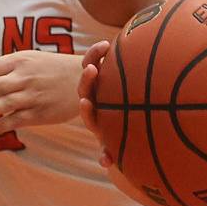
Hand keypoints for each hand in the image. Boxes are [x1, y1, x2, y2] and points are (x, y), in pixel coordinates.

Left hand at [0, 51, 85, 136]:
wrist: (86, 78)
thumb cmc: (52, 68)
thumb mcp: (30, 59)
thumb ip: (4, 68)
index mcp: (20, 61)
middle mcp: (26, 77)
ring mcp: (34, 95)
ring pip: (7, 103)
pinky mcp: (42, 112)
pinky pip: (18, 119)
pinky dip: (1, 125)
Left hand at [76, 42, 163, 205]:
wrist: (118, 120)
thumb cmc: (121, 133)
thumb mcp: (116, 143)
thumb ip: (110, 151)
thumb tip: (106, 163)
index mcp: (96, 117)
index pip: (88, 113)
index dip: (86, 108)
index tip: (85, 102)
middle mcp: (93, 99)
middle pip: (85, 89)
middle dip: (86, 81)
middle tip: (91, 70)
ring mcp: (96, 84)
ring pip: (88, 71)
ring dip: (92, 59)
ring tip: (102, 48)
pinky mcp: (101, 70)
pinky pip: (95, 58)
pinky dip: (97, 52)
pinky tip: (106, 43)